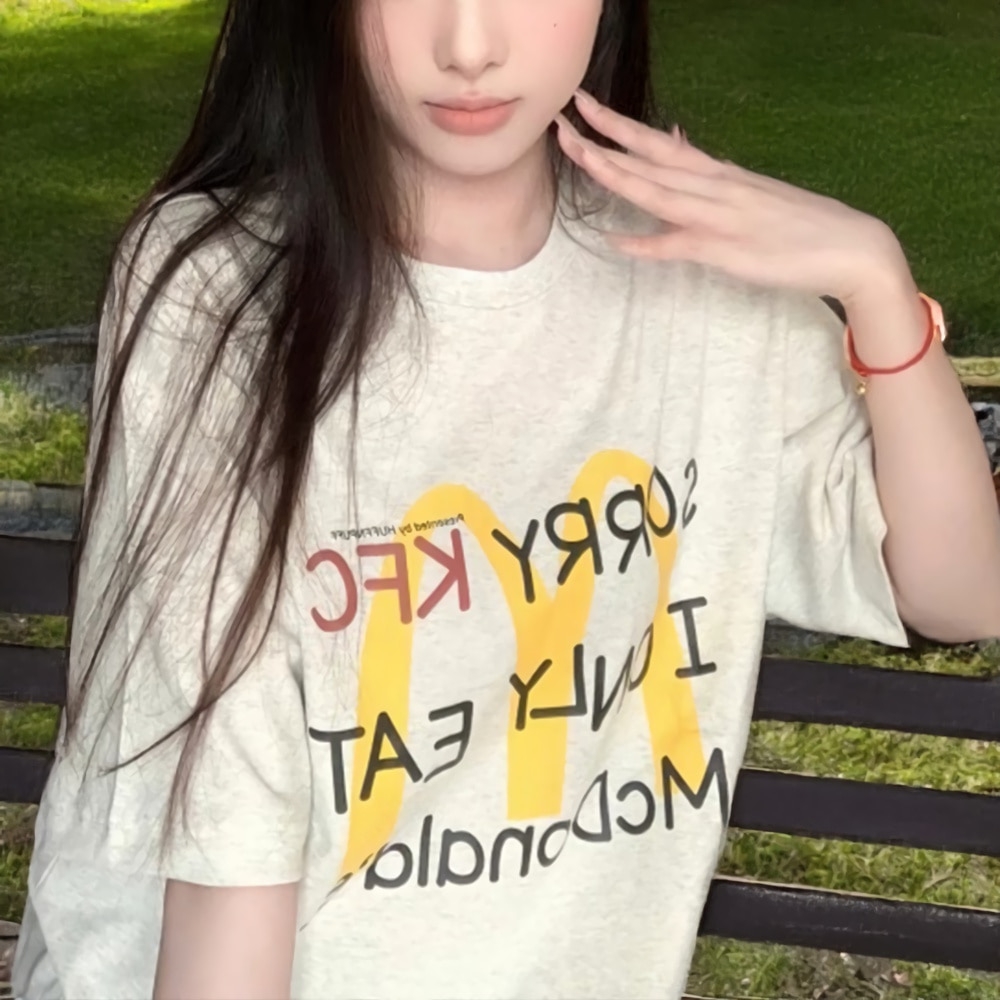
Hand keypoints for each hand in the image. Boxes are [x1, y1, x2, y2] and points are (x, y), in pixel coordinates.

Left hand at [555, 90, 911, 307]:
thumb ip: (710, 175)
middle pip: (649, 158)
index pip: (659, 143)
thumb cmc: (799, 225)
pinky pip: (679, 246)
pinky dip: (646, 244)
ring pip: (658, 191)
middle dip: (603, 138)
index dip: (619, 125)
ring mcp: (720, 216)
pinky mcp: (728, 250)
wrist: (852, 246)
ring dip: (616, 174)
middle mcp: (715, 186)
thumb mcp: (750, 191)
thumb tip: (678, 146)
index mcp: (718, 174)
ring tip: (579, 155)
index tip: (586, 106)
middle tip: (563, 118)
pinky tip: (616, 241)